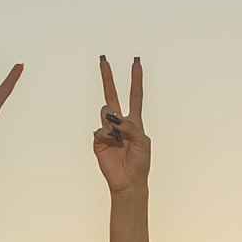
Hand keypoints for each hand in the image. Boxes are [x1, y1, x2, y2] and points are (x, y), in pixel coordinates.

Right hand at [92, 55, 149, 193]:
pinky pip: (100, 129)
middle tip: (103, 59)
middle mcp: (119, 123)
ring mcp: (107, 130)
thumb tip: (113, 118)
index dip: (136, 80)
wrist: (128, 181)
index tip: (136, 63)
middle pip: (112, 95)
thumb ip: (130, 126)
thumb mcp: (142, 141)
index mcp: (134, 122)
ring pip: (106, 111)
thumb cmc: (140, 162)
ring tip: (119, 139)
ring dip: (112, 121)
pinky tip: (111, 144)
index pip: (135, 96)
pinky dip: (106, 135)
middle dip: (108, 77)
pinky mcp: (98, 140)